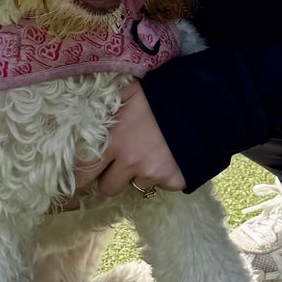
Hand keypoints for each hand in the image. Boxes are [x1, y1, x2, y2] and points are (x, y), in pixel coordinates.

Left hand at [73, 80, 184, 199]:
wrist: (201, 101)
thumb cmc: (158, 95)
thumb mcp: (127, 93)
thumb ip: (104, 108)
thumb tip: (80, 115)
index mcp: (113, 140)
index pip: (83, 173)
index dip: (80, 178)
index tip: (81, 178)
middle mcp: (130, 161)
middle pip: (107, 189)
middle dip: (109, 179)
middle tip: (118, 164)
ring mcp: (153, 173)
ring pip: (136, 187)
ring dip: (139, 175)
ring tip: (150, 153)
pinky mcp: (174, 180)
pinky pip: (161, 186)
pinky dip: (163, 176)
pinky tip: (168, 157)